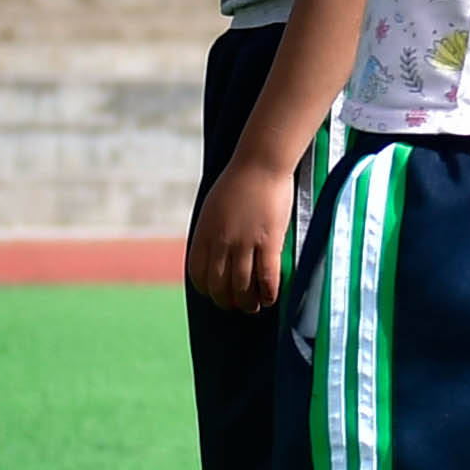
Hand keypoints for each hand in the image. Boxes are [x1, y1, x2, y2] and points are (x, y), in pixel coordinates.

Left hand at [187, 150, 295, 312]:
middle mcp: (221, 242)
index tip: (217, 294)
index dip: (207, 290)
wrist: (261, 163)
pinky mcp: (268, 241)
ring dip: (248, 302)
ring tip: (255, 306)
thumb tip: (216, 257)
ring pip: (243, 286)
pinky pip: (267, 277)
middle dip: (228, 301)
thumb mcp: (213, 209)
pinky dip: (268, 293)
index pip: (198, 274)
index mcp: (204, 233)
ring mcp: (244, 242)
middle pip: (220, 285)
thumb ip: (212, 234)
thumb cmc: (239, 181)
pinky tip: (271, 299)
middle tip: (238, 305)